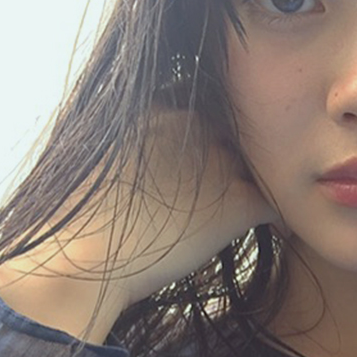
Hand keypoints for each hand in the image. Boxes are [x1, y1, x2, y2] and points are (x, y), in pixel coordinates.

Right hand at [0, 110, 277, 341]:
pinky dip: (282, 216)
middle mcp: (191, 123)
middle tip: (242, 179)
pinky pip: (276, 202)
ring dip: (263, 181)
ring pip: (258, 163)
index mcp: (154, 104)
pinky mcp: (236, 203)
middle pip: (234, 130)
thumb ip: (122, 142)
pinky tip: (281, 230)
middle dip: (239, 153)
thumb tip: (129, 156)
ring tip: (267, 202)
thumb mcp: (93, 154)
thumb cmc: (74, 217)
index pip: (199, 101)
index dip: (207, 130)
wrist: (80, 255)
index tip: (207, 153)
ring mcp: (218, 162)